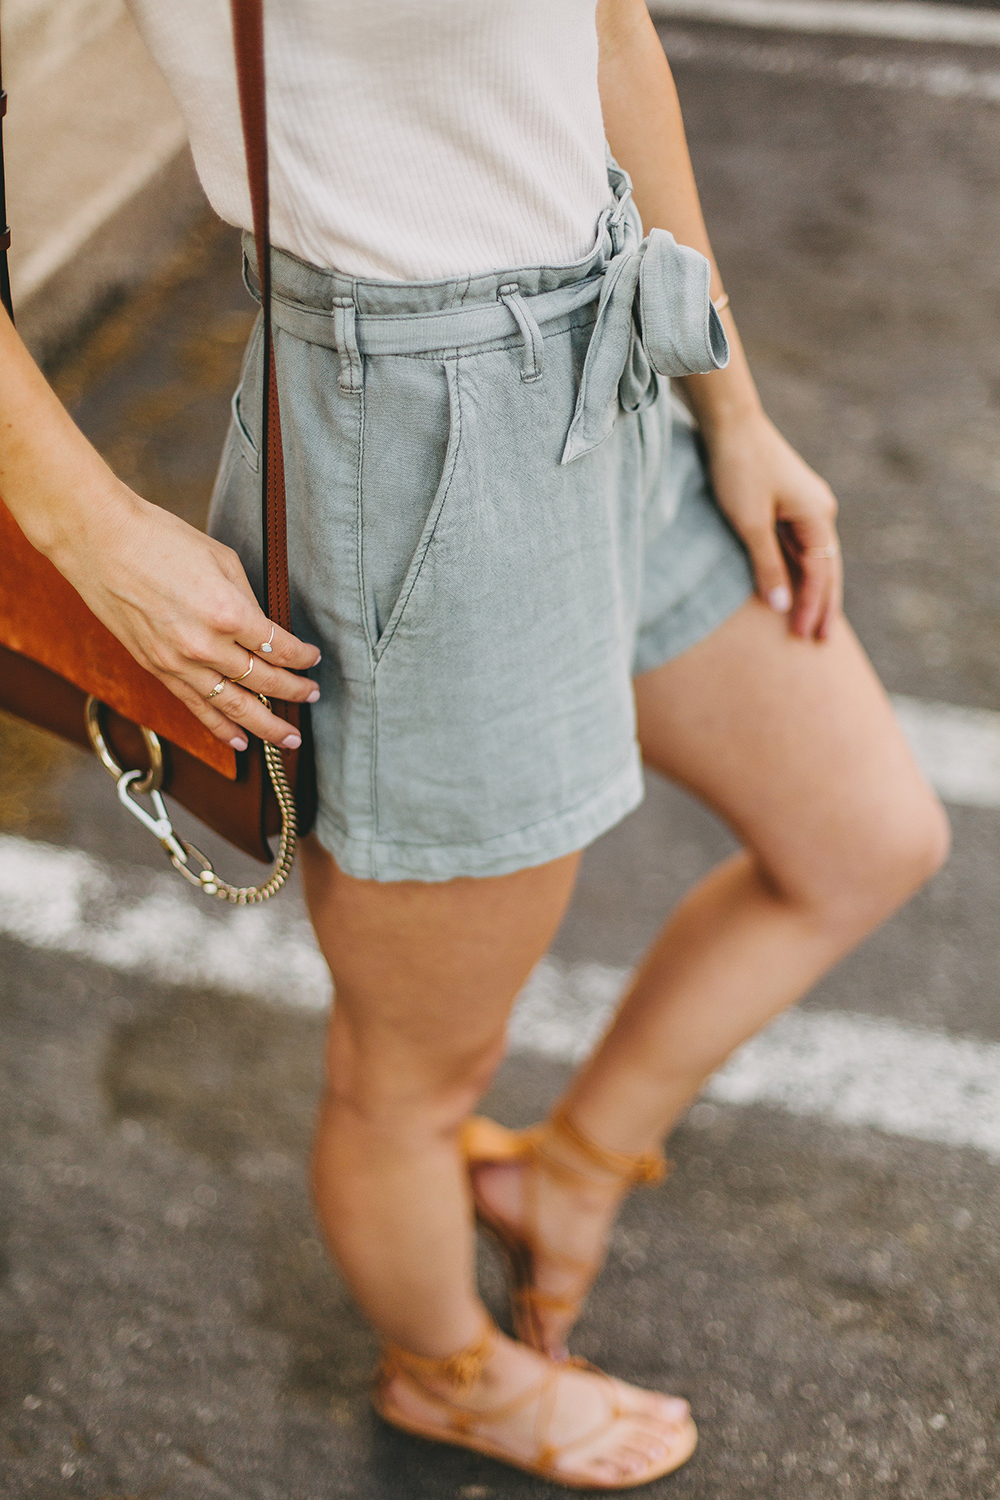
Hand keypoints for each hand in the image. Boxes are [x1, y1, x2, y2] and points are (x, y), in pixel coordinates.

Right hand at [49, 482, 320, 750]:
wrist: (100, 542)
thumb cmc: (160, 540)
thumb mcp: (221, 561)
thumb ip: (247, 601)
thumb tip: (265, 630)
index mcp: (228, 613)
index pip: (279, 648)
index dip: (302, 657)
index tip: (312, 659)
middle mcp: (205, 646)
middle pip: (263, 682)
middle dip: (293, 692)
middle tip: (312, 696)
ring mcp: (178, 663)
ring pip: (233, 706)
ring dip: (266, 725)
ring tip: (290, 738)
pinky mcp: (157, 670)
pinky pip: (197, 707)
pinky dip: (221, 728)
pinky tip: (242, 742)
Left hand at [701, 408, 840, 640]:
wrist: (730, 422)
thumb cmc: (738, 469)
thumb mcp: (750, 523)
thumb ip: (767, 566)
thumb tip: (782, 608)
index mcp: (817, 516)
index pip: (820, 574)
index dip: (812, 608)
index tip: (803, 637)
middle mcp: (820, 511)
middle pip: (826, 569)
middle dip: (823, 606)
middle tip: (821, 642)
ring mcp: (806, 505)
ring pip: (815, 558)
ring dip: (813, 590)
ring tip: (812, 622)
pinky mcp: (789, 502)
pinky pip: (800, 545)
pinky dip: (799, 570)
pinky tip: (795, 587)